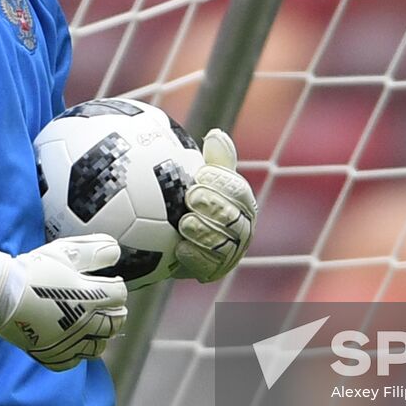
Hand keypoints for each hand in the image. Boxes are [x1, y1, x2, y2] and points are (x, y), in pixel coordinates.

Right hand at [0, 234, 127, 370]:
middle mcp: (83, 323)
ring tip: (96, 327)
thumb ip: (92, 251)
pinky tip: (76, 343)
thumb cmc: (32, 270)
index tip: (114, 285)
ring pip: (98, 346)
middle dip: (116, 313)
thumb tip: (116, 250)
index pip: (119, 295)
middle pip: (114, 323)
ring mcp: (68, 342)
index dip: (118, 288)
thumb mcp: (63, 253)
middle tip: (112, 308)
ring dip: (101, 336)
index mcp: (89, 297)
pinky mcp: (52, 354)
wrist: (1, 293)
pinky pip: (74, 361)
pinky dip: (78, 353)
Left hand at [174, 129, 256, 282]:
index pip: (237, 190)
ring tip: (184, 223)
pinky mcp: (214, 271)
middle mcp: (242, 227)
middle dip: (215, 206)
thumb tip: (216, 135)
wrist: (163, 237)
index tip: (200, 175)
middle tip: (190, 196)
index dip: (221, 182)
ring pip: (225, 244)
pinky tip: (179, 249)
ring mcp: (231, 252)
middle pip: (235, 218)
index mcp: (240, 201)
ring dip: (205, 232)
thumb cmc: (184, 200)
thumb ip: (213, 161)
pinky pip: (210, 267)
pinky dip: (196, 258)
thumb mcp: (197, 179)